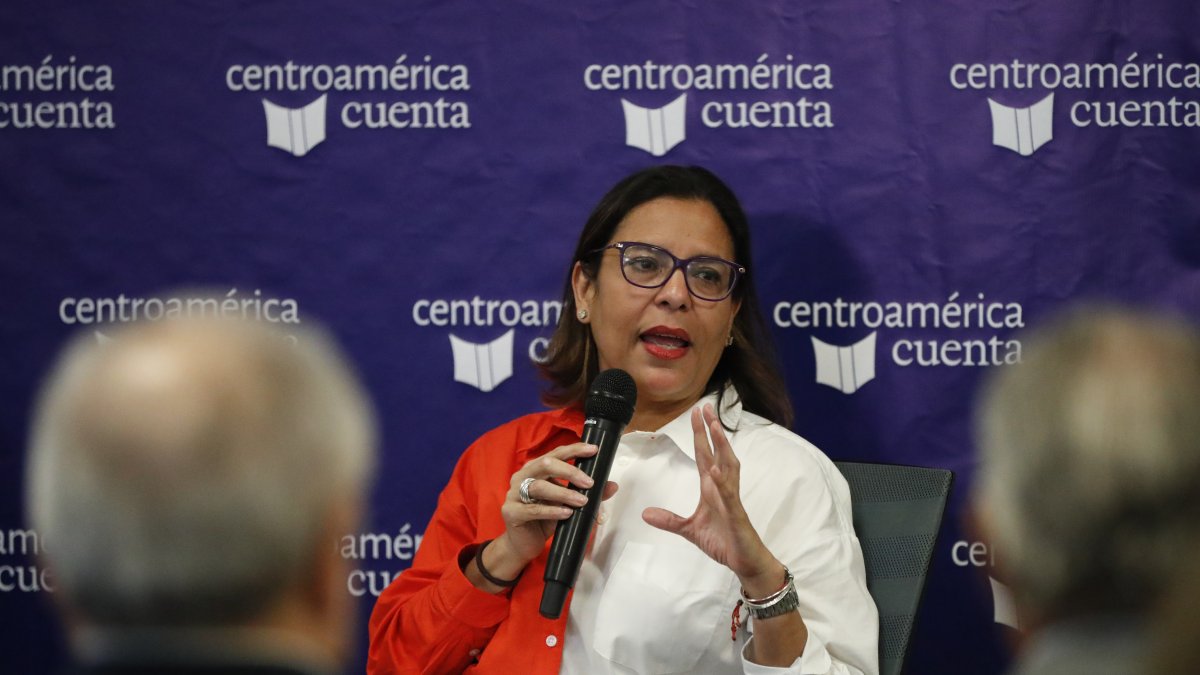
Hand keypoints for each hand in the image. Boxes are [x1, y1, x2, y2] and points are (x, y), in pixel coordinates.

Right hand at [485, 444, 618, 580]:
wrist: (524, 545)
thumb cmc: (544, 520)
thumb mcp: (567, 504)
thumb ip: (587, 493)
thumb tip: (612, 486)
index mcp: (535, 469)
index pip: (555, 453)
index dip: (574, 450)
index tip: (593, 450)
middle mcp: (522, 476)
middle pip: (546, 464)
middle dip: (570, 471)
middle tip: (590, 483)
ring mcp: (514, 494)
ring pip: (539, 486)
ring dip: (564, 493)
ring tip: (581, 501)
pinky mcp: (511, 512)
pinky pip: (533, 509)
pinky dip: (552, 511)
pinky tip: (566, 513)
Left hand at [642, 404, 779, 587]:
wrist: (745, 562)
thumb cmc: (723, 542)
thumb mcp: (689, 530)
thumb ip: (669, 521)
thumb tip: (646, 514)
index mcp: (711, 489)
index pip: (705, 456)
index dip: (700, 435)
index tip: (697, 414)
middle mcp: (723, 488)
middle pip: (717, 453)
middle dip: (711, 430)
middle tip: (706, 407)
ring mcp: (731, 500)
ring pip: (728, 467)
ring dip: (722, 447)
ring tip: (715, 427)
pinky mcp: (737, 515)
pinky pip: (730, 496)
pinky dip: (723, 483)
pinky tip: (716, 470)